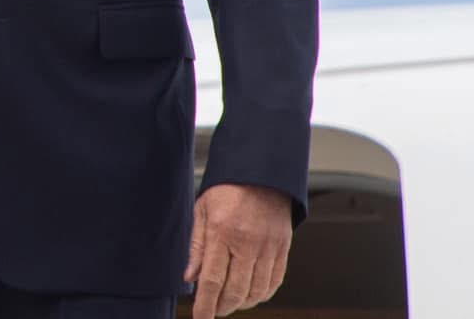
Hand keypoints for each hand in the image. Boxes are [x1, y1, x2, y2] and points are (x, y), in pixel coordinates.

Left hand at [185, 183, 291, 315]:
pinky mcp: (283, 247)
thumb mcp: (202, 210)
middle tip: (213, 308)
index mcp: (222, 232)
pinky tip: (251, 294)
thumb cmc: (228, 187)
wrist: (262, 170)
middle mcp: (247, 242)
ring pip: (256, 292)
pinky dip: (262, 295)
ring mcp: (268, 246)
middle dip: (222, 307)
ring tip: (230, 301)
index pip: (212, 280)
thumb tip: (190, 278)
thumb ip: (197, 246)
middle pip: (235, 292)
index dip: (205, 306)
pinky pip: (274, 282)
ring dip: (242, 304)